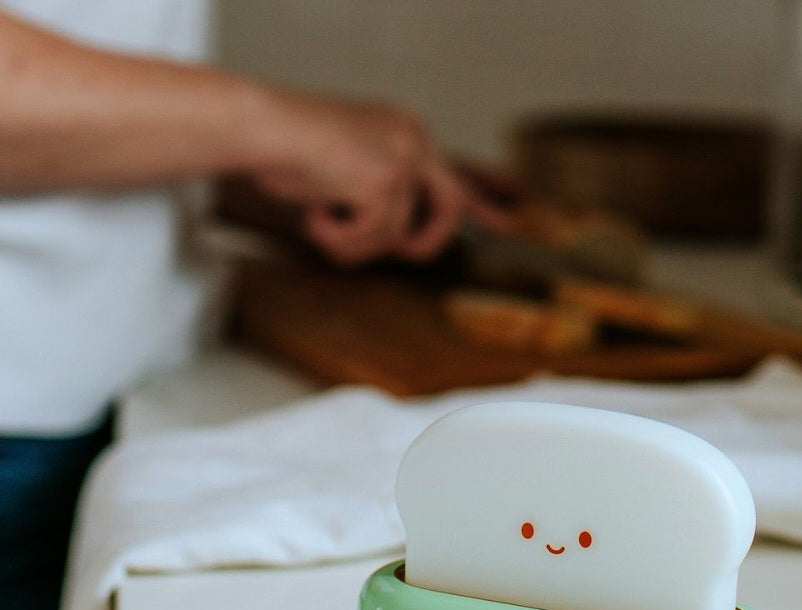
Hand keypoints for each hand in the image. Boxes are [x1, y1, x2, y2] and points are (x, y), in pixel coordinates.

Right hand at [251, 95, 505, 265]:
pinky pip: (372, 239)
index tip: (505, 225)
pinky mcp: (386, 183)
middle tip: (403, 255)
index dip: (480, 205)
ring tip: (321, 223)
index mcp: (406, 130)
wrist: (260, 127)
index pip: (452, 176)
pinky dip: (339, 241)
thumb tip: (399, 236)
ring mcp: (402, 160)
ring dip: (355, 244)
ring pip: (395, 235)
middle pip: (451, 206)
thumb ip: (381, 192)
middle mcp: (412, 139)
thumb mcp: (347, 165)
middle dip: (429, 241)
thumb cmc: (288, 146)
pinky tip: (315, 217)